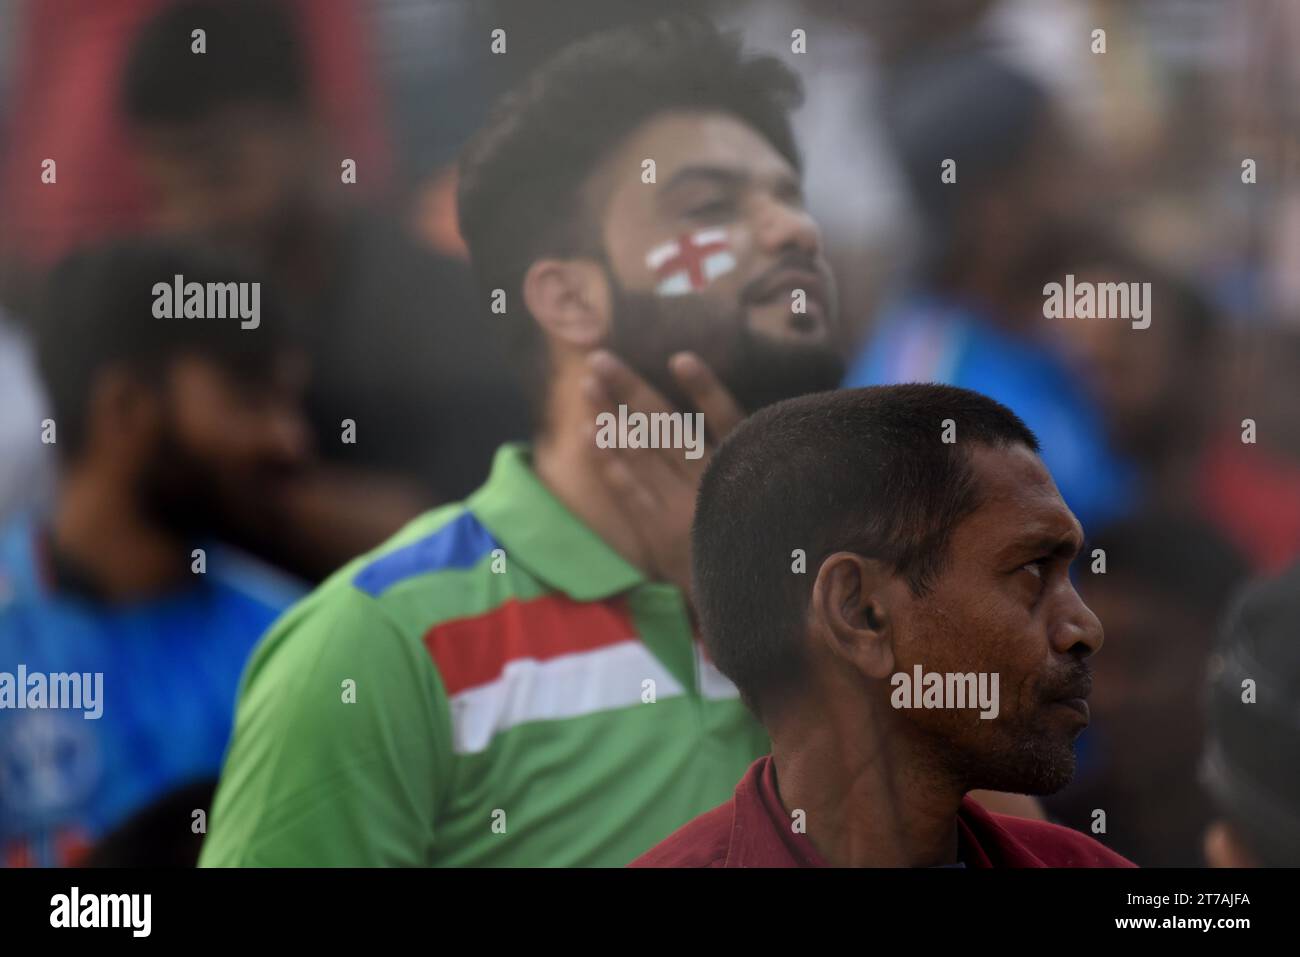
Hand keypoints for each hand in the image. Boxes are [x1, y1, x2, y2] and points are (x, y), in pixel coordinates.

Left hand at [581, 349, 743, 598]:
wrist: (749, 604)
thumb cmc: (756, 543)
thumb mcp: (765, 499)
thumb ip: (746, 459)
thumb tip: (714, 413)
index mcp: (744, 471)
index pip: (727, 420)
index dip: (704, 389)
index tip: (680, 359)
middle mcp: (713, 485)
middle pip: (666, 428)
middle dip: (631, 390)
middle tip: (599, 359)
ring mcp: (683, 509)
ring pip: (642, 453)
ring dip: (611, 416)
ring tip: (587, 385)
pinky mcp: (659, 533)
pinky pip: (629, 490)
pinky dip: (608, 462)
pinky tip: (589, 435)